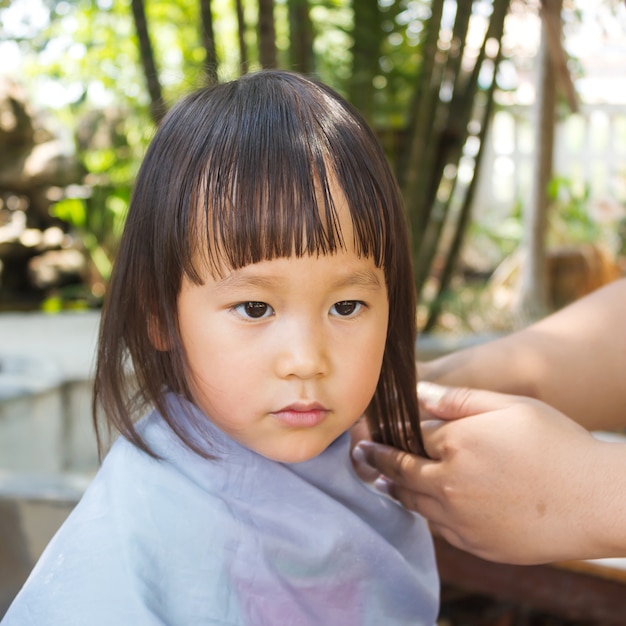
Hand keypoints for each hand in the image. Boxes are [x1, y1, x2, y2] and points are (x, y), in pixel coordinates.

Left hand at [353, 382, 625, 564]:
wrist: (597, 500)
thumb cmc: (556, 444)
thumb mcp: (509, 406)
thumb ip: (458, 399)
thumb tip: (418, 392)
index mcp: (453, 445)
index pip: (408, 436)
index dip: (390, 430)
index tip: (369, 429)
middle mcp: (448, 486)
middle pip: (400, 473)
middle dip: (376, 461)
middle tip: (362, 454)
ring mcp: (460, 520)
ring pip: (414, 503)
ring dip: (395, 489)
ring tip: (383, 481)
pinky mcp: (476, 544)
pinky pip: (439, 528)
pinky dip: (427, 513)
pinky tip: (425, 505)